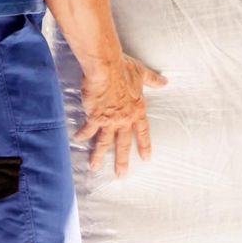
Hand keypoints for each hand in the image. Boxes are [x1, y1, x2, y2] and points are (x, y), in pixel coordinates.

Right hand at [74, 54, 168, 176]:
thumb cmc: (123, 68)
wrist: (106, 67)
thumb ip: (152, 80)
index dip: (144, 145)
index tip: (146, 158)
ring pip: (105, 142)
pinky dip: (82, 136)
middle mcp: (124, 118)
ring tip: (94, 167)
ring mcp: (109, 120)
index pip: (143, 132)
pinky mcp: (95, 117)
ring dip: (99, 156)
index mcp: (137, 110)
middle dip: (122, 160)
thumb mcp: (141, 74)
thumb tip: (165, 82)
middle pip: (123, 143)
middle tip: (121, 175)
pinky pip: (88, 130)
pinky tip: (77, 140)